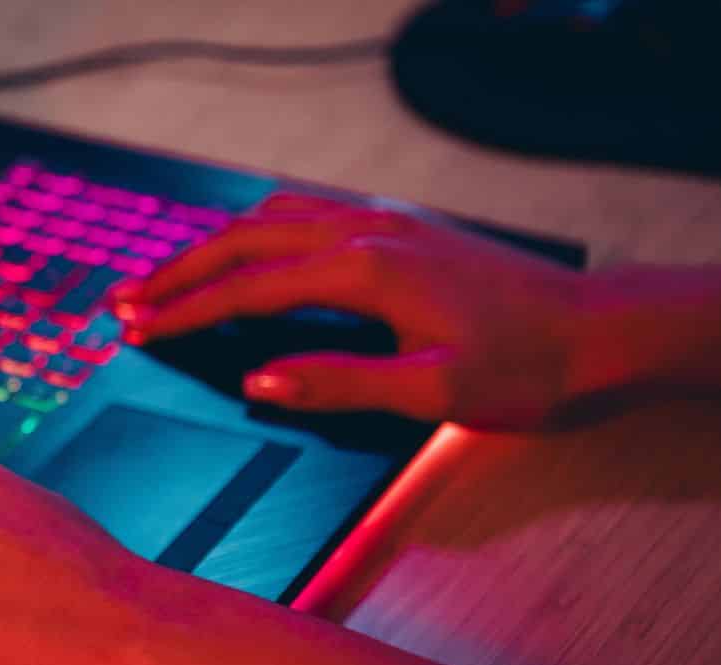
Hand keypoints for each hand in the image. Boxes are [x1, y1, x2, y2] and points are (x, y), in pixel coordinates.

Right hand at [110, 194, 602, 429]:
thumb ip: (338, 384)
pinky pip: (306, 214)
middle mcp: (365, 231)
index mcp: (364, 270)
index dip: (185, 311)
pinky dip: (257, 232)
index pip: (248, 287)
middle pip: (245, 239)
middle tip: (124, 300)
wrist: (596, 329)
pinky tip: (251, 252)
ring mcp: (383, 222)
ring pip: (272, 217)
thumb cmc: (523, 367)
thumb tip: (257, 380)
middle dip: (178, 271)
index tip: (133, 329)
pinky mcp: (400, 228)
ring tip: (170, 278)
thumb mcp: (432, 393)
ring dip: (213, 246)